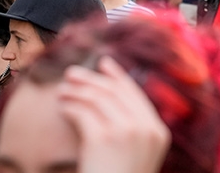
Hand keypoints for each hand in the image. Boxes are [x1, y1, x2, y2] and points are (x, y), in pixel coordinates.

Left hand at [57, 56, 170, 172]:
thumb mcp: (136, 155)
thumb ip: (133, 130)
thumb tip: (110, 98)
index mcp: (157, 132)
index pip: (136, 94)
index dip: (118, 76)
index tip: (104, 64)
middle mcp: (146, 128)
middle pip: (115, 91)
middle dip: (92, 79)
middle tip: (73, 74)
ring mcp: (127, 131)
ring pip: (97, 98)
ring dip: (77, 91)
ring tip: (62, 90)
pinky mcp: (104, 138)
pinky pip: (83, 112)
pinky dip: (70, 106)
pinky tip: (61, 106)